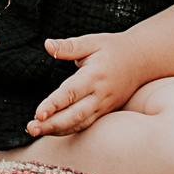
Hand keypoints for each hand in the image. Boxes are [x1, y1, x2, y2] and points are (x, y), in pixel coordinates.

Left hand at [29, 33, 147, 134]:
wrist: (141, 61)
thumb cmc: (112, 49)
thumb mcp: (92, 42)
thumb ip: (69, 46)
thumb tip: (48, 45)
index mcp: (95, 76)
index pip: (71, 93)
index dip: (54, 104)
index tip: (38, 113)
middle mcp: (100, 95)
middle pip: (75, 114)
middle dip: (52, 124)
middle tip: (31, 128)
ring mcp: (104, 106)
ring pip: (80, 123)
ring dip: (57, 130)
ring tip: (36, 131)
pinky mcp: (105, 112)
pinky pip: (85, 124)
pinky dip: (68, 130)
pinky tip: (51, 131)